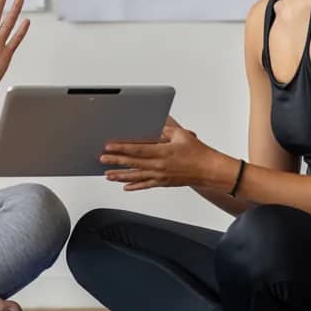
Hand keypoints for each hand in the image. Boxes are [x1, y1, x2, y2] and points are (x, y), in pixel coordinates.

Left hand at [101, 116, 224, 190]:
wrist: (209, 170)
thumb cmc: (198, 152)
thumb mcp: (181, 135)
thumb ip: (165, 129)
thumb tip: (153, 124)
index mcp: (163, 152)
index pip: (137, 150)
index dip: (121, 148)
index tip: (109, 146)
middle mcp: (159, 166)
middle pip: (132, 163)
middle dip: (115, 161)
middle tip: (101, 159)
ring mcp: (160, 176)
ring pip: (136, 176)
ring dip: (120, 175)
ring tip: (107, 174)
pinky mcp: (163, 183)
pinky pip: (145, 185)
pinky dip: (134, 186)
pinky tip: (125, 186)